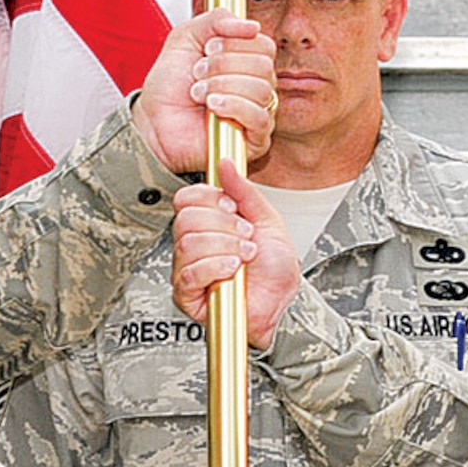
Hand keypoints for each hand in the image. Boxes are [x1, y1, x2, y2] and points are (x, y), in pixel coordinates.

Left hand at [132, 12, 276, 172]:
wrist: (153, 121)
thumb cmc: (169, 86)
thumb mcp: (185, 38)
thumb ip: (215, 20)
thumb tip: (252, 26)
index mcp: (245, 63)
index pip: (264, 46)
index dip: (236, 42)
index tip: (208, 48)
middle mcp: (255, 87)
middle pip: (263, 66)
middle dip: (224, 65)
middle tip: (198, 73)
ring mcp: (257, 113)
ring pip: (261, 89)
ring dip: (222, 85)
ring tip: (198, 92)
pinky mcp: (253, 140)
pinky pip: (259, 117)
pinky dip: (233, 106)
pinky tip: (212, 106)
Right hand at [171, 161, 299, 349]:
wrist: (282, 302)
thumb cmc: (274, 269)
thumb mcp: (267, 220)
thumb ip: (244, 191)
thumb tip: (226, 164)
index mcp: (208, 223)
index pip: (186, 198)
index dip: (208, 198)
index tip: (232, 207)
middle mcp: (193, 243)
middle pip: (186, 219)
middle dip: (223, 226)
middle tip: (246, 236)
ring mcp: (187, 268)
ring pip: (188, 244)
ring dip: (224, 247)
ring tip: (245, 256)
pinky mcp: (187, 295)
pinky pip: (188, 273)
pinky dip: (214, 267)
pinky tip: (232, 269)